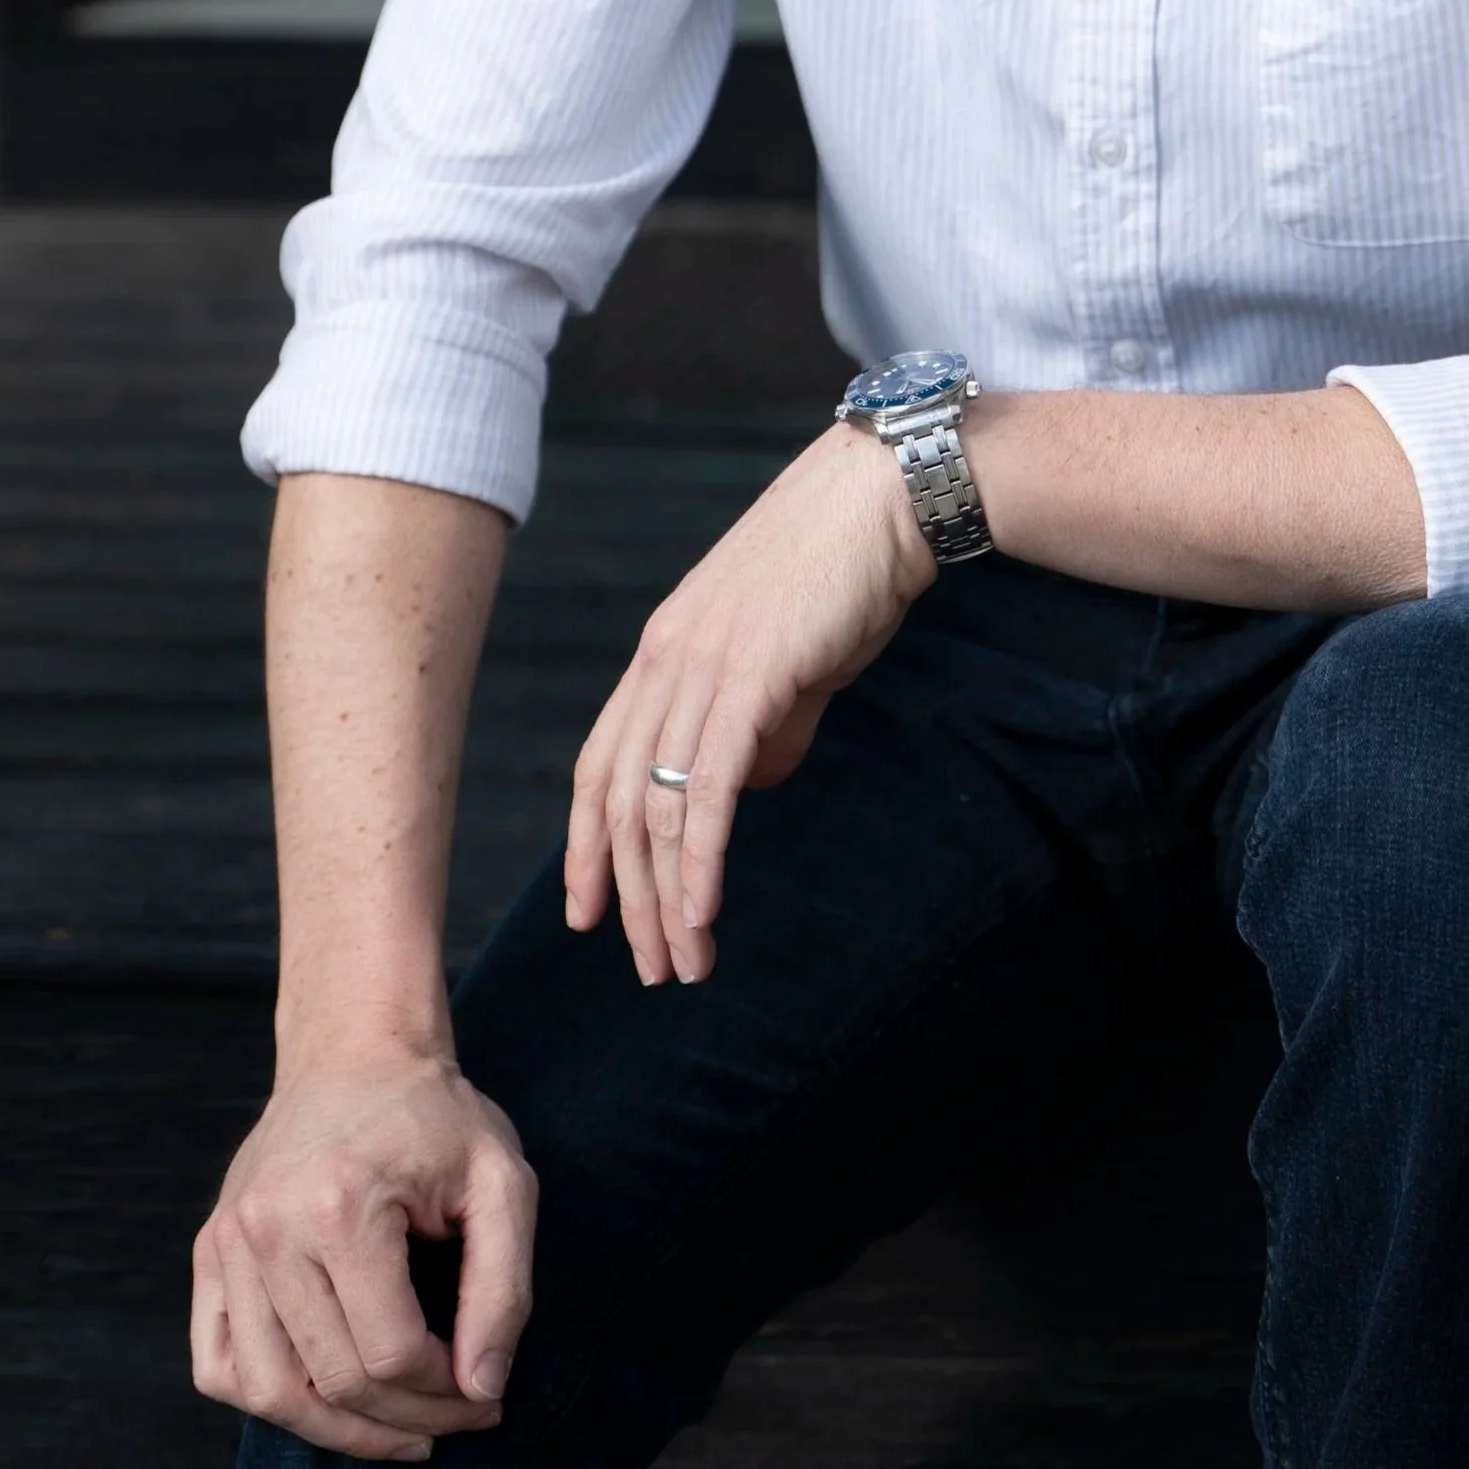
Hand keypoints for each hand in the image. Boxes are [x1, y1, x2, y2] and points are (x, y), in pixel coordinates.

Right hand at [191, 1050, 536, 1459]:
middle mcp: (267, 1228)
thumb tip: (482, 1389)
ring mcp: (227, 1241)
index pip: (389, 1355)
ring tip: (397, 1428)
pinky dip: (268, 1398)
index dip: (446, 1393)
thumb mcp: (502, 1183)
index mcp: (338, 1206)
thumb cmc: (436, 1116)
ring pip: (266, 1392)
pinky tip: (326, 1398)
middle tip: (456, 1416)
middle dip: (406, 1420)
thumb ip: (504, 1289)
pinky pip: (219, 1364)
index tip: (484, 1392)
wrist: (355, 1051)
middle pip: (331, 1382)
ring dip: (337, 1431)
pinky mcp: (210, 1250)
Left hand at [566, 419, 933, 987]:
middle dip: (627, 895)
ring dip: (667, 896)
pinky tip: (703, 911)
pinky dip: (699, 859)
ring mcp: (700, 668)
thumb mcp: (784, 662)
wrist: (880, 501)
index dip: (588, 845)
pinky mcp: (748, 678)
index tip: (590, 913)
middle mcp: (664, 662)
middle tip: (648, 967)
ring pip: (659, 807)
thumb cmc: (841, 577)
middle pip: (619, 801)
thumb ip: (759, 725)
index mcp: (662, 654)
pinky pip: (707, 789)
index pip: (600, 765)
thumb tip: (743, 791)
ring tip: (685, 963)